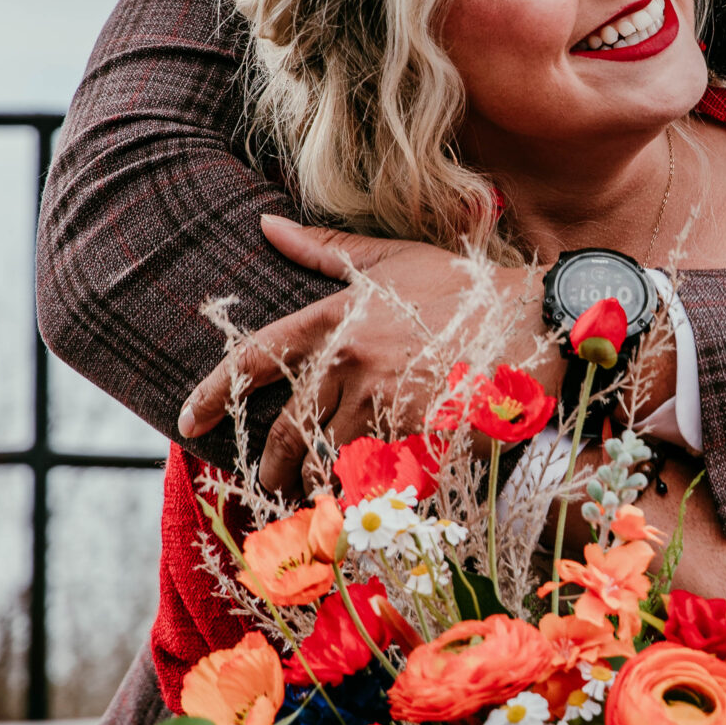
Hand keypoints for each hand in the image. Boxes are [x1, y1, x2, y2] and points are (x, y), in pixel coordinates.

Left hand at [177, 217, 549, 493]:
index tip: (186, 420)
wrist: (539, 319)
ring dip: (321, 481)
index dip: (215, 391)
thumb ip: (326, 251)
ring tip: (320, 492)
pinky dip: (369, 492)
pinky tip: (368, 501)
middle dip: (271, 463)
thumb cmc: (465, 288)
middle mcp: (353, 360)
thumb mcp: (393, 260)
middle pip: (289, 427)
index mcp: (337, 317)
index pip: (257, 358)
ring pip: (332, 458)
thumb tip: (265, 223)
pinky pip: (380, 477)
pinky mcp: (423, 434)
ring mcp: (388, 400)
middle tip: (264, 482)